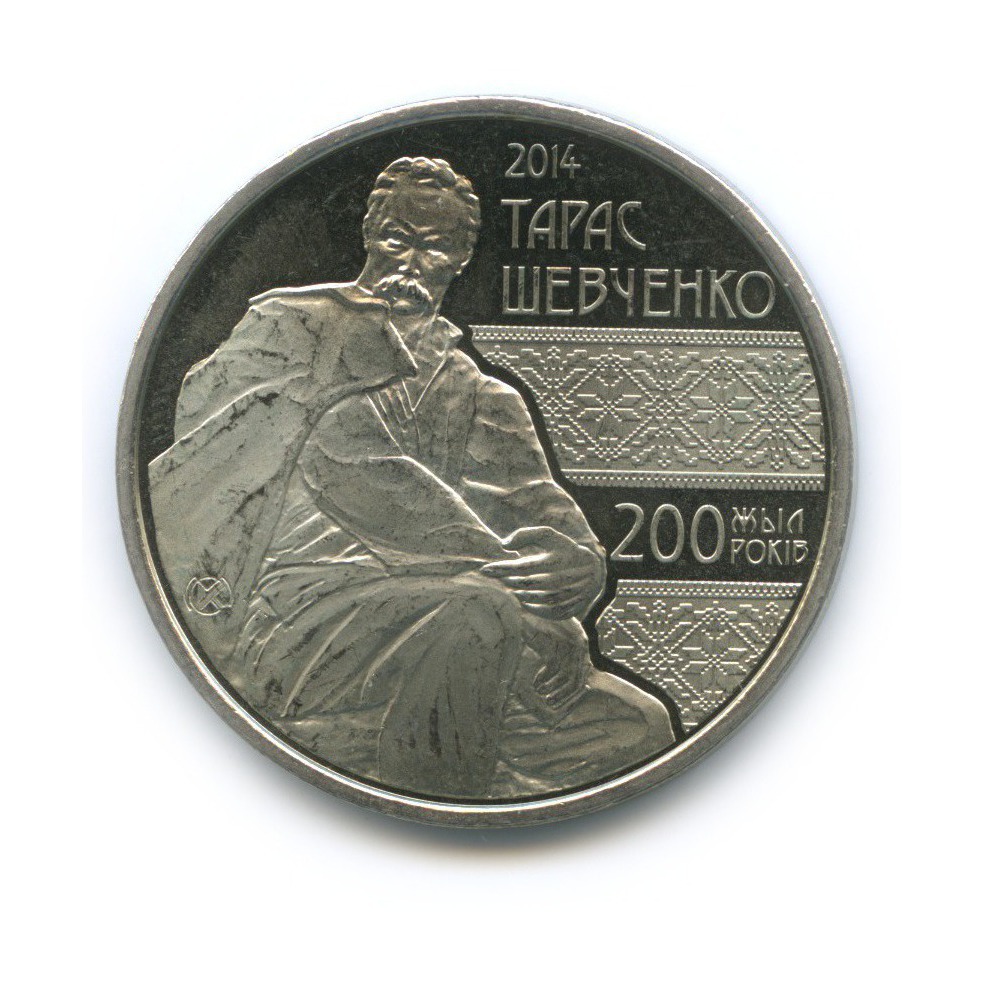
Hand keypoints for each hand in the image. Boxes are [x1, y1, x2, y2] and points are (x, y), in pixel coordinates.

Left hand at [481, 526, 604, 620]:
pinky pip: (542, 612)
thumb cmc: (566, 550)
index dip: (501, 569)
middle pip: (523, 584)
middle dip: (507, 580)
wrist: (595, 572)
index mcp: (554, 561)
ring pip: (530, 599)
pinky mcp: (566, 610)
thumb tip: (504, 545)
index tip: (484, 569)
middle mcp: (560, 580)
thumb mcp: (550, 536)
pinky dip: (530, 607)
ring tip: (512, 585)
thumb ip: (526, 534)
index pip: (521, 567)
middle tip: (499, 576)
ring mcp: (564, 597)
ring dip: (517, 593)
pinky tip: (524, 599)